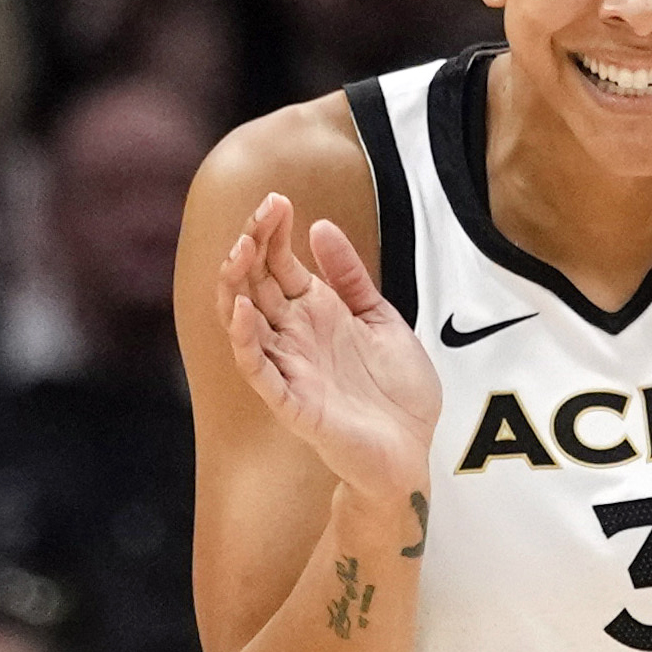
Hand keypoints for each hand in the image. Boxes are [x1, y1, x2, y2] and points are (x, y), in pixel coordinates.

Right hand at [218, 192, 440, 503]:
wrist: (414, 450)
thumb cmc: (397, 392)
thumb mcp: (381, 319)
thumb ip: (351, 278)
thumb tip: (320, 227)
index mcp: (315, 314)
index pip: (277, 265)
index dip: (272, 233)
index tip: (278, 201)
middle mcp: (295, 337)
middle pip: (256, 285)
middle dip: (252, 247)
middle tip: (262, 214)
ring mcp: (290, 368)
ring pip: (245, 324)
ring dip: (237, 287)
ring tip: (241, 251)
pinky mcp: (292, 403)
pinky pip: (259, 371)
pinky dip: (246, 341)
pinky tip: (243, 310)